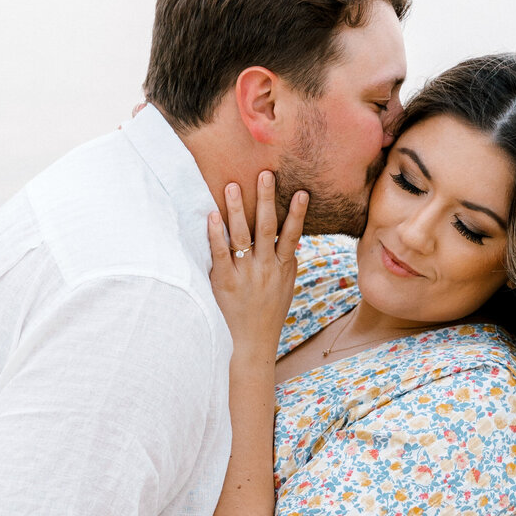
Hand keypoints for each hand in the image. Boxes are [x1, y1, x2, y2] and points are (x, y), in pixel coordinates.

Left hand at [208, 172, 307, 358]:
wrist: (253, 341)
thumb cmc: (269, 310)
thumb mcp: (286, 285)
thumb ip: (287, 260)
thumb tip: (291, 235)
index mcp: (283, 267)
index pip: (292, 235)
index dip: (298, 213)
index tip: (302, 192)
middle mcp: (265, 268)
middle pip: (267, 228)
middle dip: (266, 200)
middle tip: (264, 174)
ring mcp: (245, 274)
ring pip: (242, 236)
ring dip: (238, 209)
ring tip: (233, 186)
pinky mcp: (224, 282)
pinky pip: (220, 253)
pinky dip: (216, 233)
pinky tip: (213, 215)